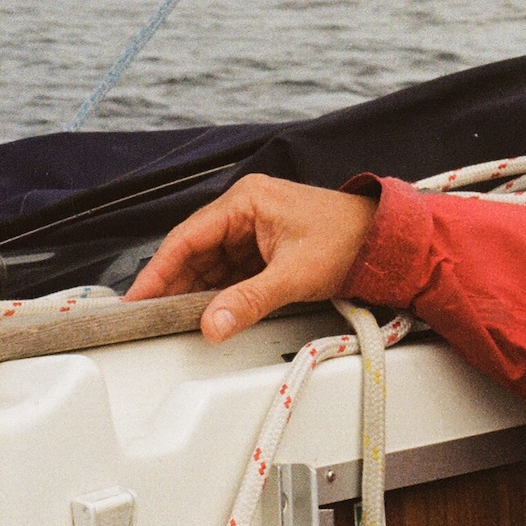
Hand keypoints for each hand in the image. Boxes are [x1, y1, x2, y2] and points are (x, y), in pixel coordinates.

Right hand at [124, 174, 377, 341]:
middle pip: (194, 251)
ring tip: (175, 319)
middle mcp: (246, 209)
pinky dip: (219, 291)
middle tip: (150, 317)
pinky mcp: (265, 246)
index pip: (187, 237)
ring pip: (210, 263)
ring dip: (197, 291)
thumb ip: (250, 300)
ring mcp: (255, 228)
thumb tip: (212, 324)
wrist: (388, 241)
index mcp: (247, 201)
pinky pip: (230, 270)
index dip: (158, 271)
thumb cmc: (350, 239)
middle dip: (174, 285)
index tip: (137, 299)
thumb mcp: (296, 274)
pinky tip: (209, 311)